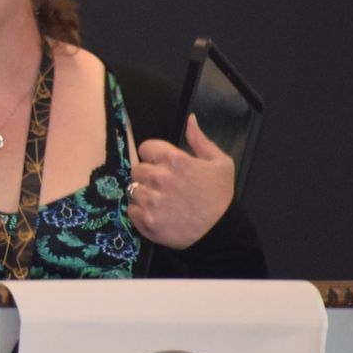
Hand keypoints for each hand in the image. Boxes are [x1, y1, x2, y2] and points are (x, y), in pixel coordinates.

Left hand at [127, 113, 234, 249]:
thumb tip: (189, 119)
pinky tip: (156, 214)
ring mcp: (151, 200)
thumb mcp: (220, 163)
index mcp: (175, 160)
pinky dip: (140, 212)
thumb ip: (200, 140)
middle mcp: (159, 178)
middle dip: (148, 175)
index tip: (162, 165)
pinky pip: (131, 210)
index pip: (145, 148)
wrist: (221, 233)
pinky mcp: (146, 221)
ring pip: (133, 189)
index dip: (153, 156)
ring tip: (161, 201)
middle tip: (163, 186)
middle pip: (137, 169)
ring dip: (143, 194)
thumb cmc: (220, 197)